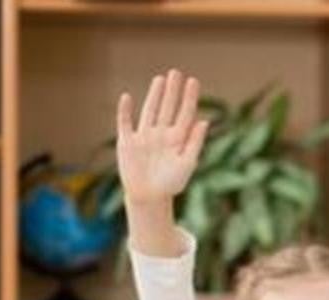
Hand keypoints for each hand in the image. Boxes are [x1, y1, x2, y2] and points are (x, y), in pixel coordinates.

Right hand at [116, 69, 207, 206]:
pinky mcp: (128, 142)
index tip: (193, 81)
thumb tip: (203, 121)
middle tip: (176, 73)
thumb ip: (194, 142)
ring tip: (160, 79)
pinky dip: (125, 111)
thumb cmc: (171, 184)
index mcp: (177, 139)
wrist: (149, 197)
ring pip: (150, 111)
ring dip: (154, 95)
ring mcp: (144, 136)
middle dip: (172, 91)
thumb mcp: (187, 163)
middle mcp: (161, 134)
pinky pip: (125, 123)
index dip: (189, 98)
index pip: (185, 113)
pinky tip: (128, 97)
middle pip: (168, 108)